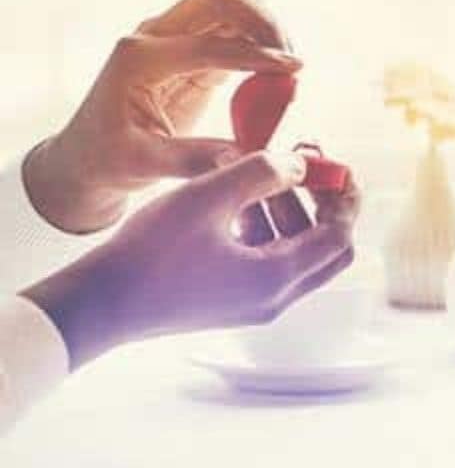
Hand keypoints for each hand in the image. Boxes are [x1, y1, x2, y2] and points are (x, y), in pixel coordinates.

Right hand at [21, 151, 360, 367]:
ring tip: (262, 170)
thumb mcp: (209, 197)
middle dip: (322, 203)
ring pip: (295, 252)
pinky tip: (236, 199)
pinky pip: (266, 261)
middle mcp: (274, 299)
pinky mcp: (229, 301)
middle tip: (306, 165)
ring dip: (288, 211)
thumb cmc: (149, 252)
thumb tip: (302, 163)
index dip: (344, 196)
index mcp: (278, 278)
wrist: (98, 304)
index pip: (339, 235)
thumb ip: (262, 172)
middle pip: (327, 249)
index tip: (334, 163)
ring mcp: (251, 304)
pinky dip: (264, 228)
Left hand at [23, 0, 301, 233]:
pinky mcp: (196, 50)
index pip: (206, 44)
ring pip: (233, 4)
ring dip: (267, 26)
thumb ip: (193, 158)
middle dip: (262, 19)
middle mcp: (155, 36)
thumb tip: (244, 157)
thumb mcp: (143, 165)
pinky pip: (237, 29)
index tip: (291, 71)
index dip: (253, 56)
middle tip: (291, 58)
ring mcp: (176, 37)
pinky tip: (278, 71)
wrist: (91, 155)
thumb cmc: (109, 159)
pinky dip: (263, 42)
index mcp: (138, 57)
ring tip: (289, 66)